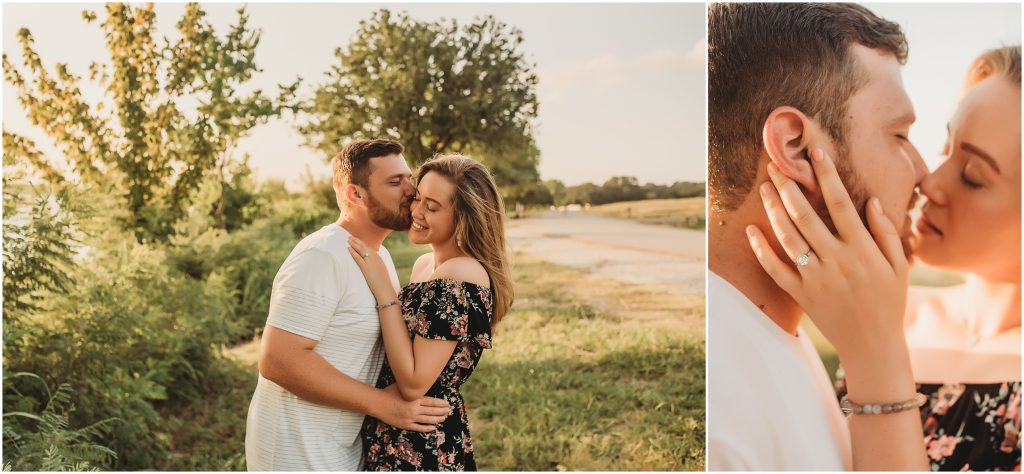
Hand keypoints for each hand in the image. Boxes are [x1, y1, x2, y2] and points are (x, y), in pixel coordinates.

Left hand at [347, 236, 397, 302]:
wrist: (385, 289)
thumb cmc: (383, 282)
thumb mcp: (381, 270)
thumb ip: (376, 265)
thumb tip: (372, 264)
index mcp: (379, 258)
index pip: (369, 248)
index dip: (362, 243)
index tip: (357, 239)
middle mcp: (375, 257)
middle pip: (365, 246)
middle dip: (357, 241)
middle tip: (350, 236)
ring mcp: (370, 262)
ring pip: (361, 250)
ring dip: (354, 244)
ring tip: (348, 239)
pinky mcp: (365, 267)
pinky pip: (358, 257)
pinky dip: (353, 252)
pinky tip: (348, 248)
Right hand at [372, 384, 450, 432]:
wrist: (377, 403)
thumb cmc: (389, 393)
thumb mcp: (402, 386)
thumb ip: (412, 388)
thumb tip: (420, 384)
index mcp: (415, 399)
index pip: (431, 402)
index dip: (440, 404)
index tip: (447, 404)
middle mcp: (414, 409)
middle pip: (431, 411)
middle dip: (441, 411)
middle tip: (448, 411)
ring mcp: (410, 418)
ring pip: (427, 420)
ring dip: (437, 419)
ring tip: (443, 418)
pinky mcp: (405, 425)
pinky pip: (419, 428)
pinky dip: (426, 428)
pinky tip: (433, 428)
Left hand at [745, 148, 909, 367]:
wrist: (873, 346)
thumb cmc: (889, 303)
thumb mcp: (899, 266)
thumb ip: (886, 232)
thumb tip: (872, 200)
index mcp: (862, 250)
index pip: (840, 203)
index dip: (827, 175)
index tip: (815, 153)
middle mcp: (836, 260)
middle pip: (806, 216)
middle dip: (788, 187)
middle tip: (774, 166)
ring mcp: (816, 278)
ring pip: (788, 238)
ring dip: (773, 211)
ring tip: (763, 189)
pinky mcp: (801, 295)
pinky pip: (775, 270)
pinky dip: (761, 251)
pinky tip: (751, 231)